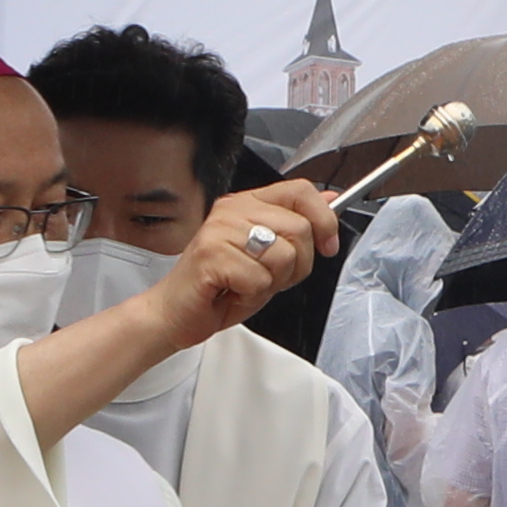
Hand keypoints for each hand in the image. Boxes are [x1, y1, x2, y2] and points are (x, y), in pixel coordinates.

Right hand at [23, 177, 338, 447]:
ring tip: (244, 284)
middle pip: (299, 229)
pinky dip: (251, 296)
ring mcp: (220, 231)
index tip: (328, 246)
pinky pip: (260, 280)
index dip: (324, 219)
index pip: (300, 191)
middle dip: (296, 266)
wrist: (174, 315)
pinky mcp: (211, 256)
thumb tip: (332, 200)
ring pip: (283, 256)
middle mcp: (232, 211)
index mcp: (246, 204)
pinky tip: (230, 293)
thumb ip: (295, 227)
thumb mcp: (267, 256)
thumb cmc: (219, 288)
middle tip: (267, 278)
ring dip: (272, 283)